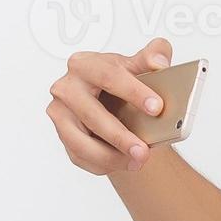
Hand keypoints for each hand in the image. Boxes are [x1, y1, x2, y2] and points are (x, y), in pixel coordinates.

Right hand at [46, 38, 173, 173]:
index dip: (133, 91)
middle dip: (119, 134)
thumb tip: (159, 62)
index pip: (108, 75)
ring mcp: (61, 114)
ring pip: (79, 141)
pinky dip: (105, 163)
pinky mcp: (63, 135)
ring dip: (110, 155)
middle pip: (90, 113)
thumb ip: (154, 57)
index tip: (157, 108)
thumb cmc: (126, 83)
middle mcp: (67, 88)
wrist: (117, 104)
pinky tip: (126, 163)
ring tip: (138, 161)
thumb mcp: (140, 67)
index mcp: (86, 65)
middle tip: (144, 150)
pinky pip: (80, 156)